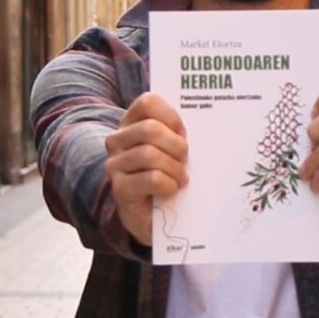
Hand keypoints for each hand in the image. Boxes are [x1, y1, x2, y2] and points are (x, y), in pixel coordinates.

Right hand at [103, 92, 187, 245]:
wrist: (152, 217)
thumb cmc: (167, 175)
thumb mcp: (172, 149)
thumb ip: (178, 132)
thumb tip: (203, 119)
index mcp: (131, 123)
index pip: (147, 102)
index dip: (170, 115)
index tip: (183, 131)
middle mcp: (117, 140)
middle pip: (150, 129)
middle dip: (176, 144)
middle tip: (186, 158)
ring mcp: (115, 164)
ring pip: (149, 155)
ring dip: (174, 168)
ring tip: (182, 178)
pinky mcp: (119, 188)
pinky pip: (151, 179)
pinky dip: (169, 184)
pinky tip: (172, 190)